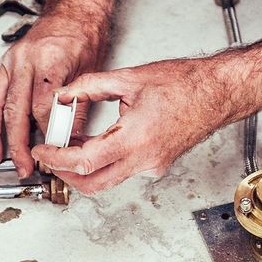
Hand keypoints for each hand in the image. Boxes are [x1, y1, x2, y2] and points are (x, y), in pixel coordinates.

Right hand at [0, 9, 106, 175]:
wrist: (73, 11)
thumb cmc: (83, 36)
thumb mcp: (90, 72)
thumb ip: (77, 107)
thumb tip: (68, 140)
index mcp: (51, 60)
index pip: (43, 107)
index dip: (47, 135)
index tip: (51, 153)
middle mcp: (25, 60)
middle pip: (15, 109)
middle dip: (17, 144)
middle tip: (22, 166)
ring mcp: (9, 61)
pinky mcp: (0, 63)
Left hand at [30, 57, 231, 194]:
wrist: (217, 93)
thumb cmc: (185, 84)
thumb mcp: (129, 77)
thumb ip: (90, 86)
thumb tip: (64, 95)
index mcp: (136, 137)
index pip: (86, 161)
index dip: (58, 159)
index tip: (44, 151)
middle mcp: (145, 159)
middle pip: (93, 184)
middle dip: (65, 174)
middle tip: (50, 157)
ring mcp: (152, 167)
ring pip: (107, 181)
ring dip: (84, 168)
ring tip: (70, 145)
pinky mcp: (156, 166)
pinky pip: (123, 172)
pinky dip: (103, 162)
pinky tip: (97, 143)